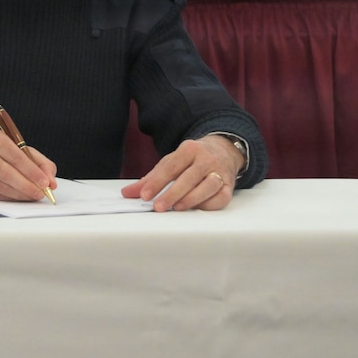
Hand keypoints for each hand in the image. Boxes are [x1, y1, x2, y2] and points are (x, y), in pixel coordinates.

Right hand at [0, 129, 57, 201]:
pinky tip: (21, 197)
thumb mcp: (26, 152)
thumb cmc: (7, 154)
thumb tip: (51, 182)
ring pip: (1, 186)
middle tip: (40, 192)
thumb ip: (42, 165)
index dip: (31, 171)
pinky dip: (11, 198)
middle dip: (26, 185)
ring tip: (33, 195)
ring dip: (20, 194)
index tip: (45, 182)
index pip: (15, 156)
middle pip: (6, 172)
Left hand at [122, 135, 240, 211]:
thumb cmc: (192, 160)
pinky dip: (210, 204)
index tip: (144, 195)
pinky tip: (197, 208)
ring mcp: (219, 171)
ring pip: (207, 186)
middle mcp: (206, 159)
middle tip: (158, 207)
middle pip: (189, 177)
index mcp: (189, 149)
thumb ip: (150, 178)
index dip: (156, 182)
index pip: (170, 167)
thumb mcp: (171, 162)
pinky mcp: (230, 185)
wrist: (223, 150)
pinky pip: (222, 197)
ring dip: (192, 198)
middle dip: (172, 193)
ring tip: (177, 208)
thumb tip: (127, 193)